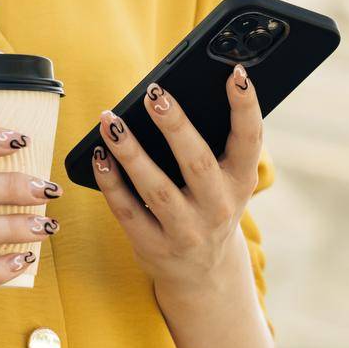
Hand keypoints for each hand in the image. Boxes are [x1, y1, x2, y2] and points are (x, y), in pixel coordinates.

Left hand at [89, 64, 262, 292]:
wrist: (202, 274)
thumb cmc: (209, 208)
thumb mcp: (225, 182)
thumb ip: (214, 146)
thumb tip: (173, 97)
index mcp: (241, 183)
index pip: (250, 141)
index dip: (246, 107)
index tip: (235, 73)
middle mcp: (218, 208)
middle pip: (196, 161)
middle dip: (175, 125)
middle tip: (154, 92)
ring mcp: (186, 231)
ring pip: (156, 188)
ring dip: (131, 152)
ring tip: (111, 121)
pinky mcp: (153, 247)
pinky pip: (127, 210)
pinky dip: (110, 182)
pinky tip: (98, 156)